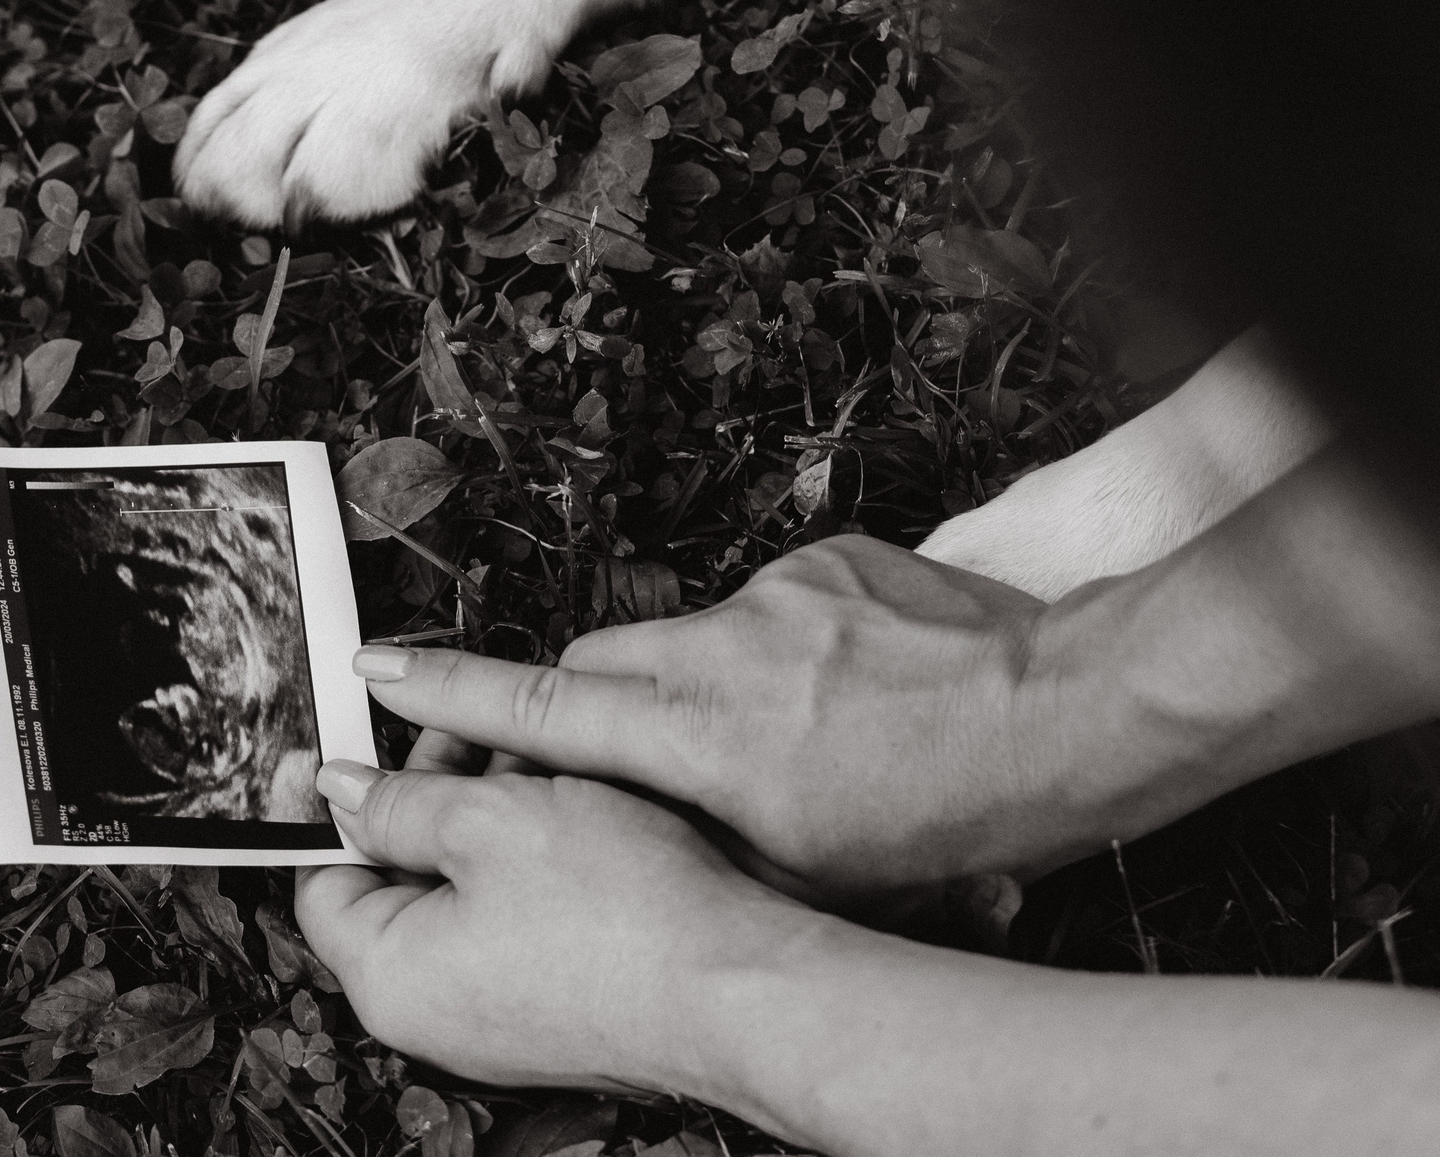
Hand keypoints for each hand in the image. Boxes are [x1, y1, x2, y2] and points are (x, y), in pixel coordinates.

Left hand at [293, 760, 840, 1095]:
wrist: (741, 990)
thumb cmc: (622, 916)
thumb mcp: (486, 821)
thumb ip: (397, 801)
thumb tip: (338, 790)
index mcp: (390, 976)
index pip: (324, 878)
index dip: (342, 801)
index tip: (365, 746)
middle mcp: (437, 1012)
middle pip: (400, 879)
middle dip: (434, 796)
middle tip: (473, 735)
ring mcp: (501, 1016)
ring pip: (469, 891)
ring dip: (496, 819)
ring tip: (545, 764)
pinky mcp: (559, 1008)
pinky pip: (522, 921)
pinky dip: (538, 863)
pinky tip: (583, 814)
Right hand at [354, 535, 1181, 899]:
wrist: (1068, 716)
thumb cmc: (948, 818)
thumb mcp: (803, 878)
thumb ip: (694, 846)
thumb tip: (632, 835)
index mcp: (695, 737)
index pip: (536, 705)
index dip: (442, 690)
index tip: (372, 666)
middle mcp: (717, 652)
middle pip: (596, 662)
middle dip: (581, 706)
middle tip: (605, 755)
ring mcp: (773, 597)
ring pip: (685, 637)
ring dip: (698, 687)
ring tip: (782, 739)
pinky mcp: (828, 561)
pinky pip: (768, 605)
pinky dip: (779, 650)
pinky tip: (845, 693)